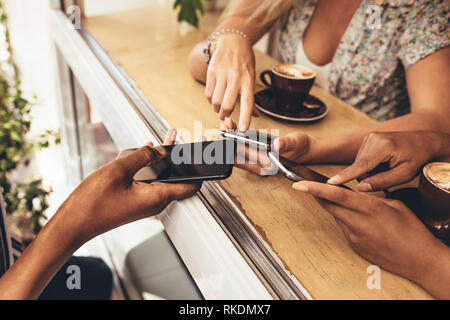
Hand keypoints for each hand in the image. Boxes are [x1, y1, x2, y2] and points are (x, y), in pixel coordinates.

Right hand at [57, 129, 200, 242]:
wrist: (74, 223)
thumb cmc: (93, 203)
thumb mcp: (118, 171)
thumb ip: (141, 157)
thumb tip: (158, 150)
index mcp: (157, 197)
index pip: (191, 186)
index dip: (200, 171)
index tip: (204, 155)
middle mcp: (155, 202)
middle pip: (177, 180)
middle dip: (181, 160)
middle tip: (182, 140)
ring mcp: (145, 203)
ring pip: (162, 179)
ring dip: (164, 162)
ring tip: (165, 142)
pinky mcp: (135, 202)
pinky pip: (149, 183)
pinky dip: (151, 168)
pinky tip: (145, 154)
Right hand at [205, 34, 258, 130]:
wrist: (232, 41)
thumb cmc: (244, 61)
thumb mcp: (251, 77)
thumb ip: (251, 97)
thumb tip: (256, 115)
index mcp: (248, 80)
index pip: (248, 102)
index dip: (245, 117)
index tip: (243, 129)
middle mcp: (236, 77)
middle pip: (227, 105)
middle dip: (225, 115)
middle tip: (225, 116)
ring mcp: (222, 74)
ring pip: (215, 101)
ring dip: (216, 108)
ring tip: (219, 107)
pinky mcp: (212, 71)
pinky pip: (208, 93)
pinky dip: (210, 99)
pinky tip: (214, 96)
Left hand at [220, 118, 312, 175]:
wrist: (304, 148)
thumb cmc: (301, 148)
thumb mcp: (295, 144)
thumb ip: (286, 144)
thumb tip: (278, 144)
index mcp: (264, 167)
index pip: (242, 160)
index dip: (230, 150)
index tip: (223, 140)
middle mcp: (257, 164)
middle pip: (235, 154)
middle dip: (224, 142)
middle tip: (215, 131)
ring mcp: (255, 157)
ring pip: (236, 148)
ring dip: (228, 137)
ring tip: (223, 125)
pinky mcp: (255, 149)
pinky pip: (242, 142)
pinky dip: (235, 133)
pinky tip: (230, 125)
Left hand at [293, 181, 449, 298]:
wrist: (418, 259)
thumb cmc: (411, 230)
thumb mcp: (394, 205)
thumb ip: (371, 198)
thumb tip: (357, 195)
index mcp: (368, 208)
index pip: (335, 195)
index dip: (315, 189)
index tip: (299, 184)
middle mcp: (357, 223)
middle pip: (329, 205)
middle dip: (319, 195)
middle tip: (312, 186)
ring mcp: (354, 236)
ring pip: (337, 216)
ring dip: (339, 209)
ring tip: (360, 209)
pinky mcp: (354, 246)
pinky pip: (345, 229)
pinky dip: (349, 222)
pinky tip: (365, 225)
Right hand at [328, 131, 447, 190]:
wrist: (424, 142)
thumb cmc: (417, 158)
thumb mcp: (404, 174)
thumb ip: (382, 181)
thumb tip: (361, 187)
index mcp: (383, 146)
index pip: (361, 165)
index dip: (345, 176)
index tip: (330, 183)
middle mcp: (372, 138)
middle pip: (360, 167)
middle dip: (370, 176)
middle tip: (389, 174)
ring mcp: (369, 137)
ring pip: (360, 164)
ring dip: (370, 170)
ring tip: (388, 166)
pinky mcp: (368, 139)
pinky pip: (362, 159)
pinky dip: (371, 165)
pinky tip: (384, 162)